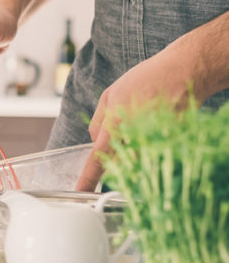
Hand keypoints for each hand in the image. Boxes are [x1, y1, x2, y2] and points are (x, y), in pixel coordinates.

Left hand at [77, 46, 192, 190]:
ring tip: (142, 131)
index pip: (97, 157)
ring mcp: (155, 140)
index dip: (88, 177)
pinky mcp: (171, 142)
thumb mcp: (109, 94)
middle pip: (118, 164)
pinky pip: (155, 156)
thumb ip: (97, 121)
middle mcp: (135, 135)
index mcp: (115, 123)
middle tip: (123, 140)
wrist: (183, 71)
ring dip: (133, 156)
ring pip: (137, 162)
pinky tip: (154, 129)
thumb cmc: (144, 80)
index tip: (80, 191)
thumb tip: (93, 143)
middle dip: (115, 161)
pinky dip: (150, 149)